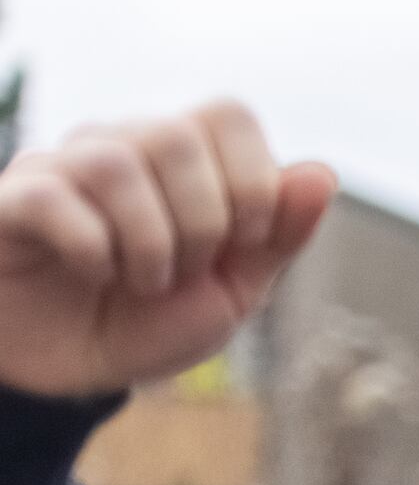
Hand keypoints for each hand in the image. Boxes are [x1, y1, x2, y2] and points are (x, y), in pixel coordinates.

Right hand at [0, 103, 335, 400]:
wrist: (66, 371)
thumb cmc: (148, 321)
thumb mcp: (233, 290)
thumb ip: (279, 235)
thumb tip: (322, 173)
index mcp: (179, 159)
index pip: (226, 113)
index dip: (252, 179)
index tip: (248, 241)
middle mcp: (117, 147)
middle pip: (175, 133)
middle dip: (203, 218)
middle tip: (187, 271)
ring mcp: (57, 168)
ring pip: (114, 160)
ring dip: (148, 238)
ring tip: (143, 282)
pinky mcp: (9, 202)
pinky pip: (52, 197)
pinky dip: (90, 247)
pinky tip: (94, 273)